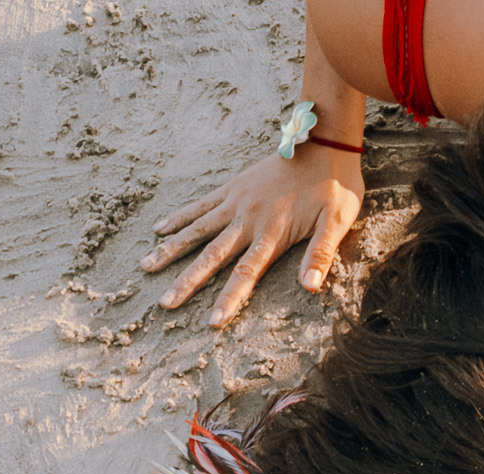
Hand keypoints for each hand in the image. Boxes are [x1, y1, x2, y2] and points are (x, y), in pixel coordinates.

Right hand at [140, 147, 362, 326]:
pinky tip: (158, 228)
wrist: (324, 143)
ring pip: (198, 230)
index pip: (247, 273)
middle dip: (188, 281)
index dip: (230, 298)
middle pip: (213, 256)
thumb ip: (322, 253)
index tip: (213, 321)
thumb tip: (311, 287)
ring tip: (145, 266)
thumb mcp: (338, 222)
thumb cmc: (335, 187)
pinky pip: (200, 204)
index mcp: (273, 233)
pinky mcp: (233, 187)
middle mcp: (248, 219)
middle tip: (165, 302)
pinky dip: (180, 217)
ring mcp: (237, 202)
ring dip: (171, 249)